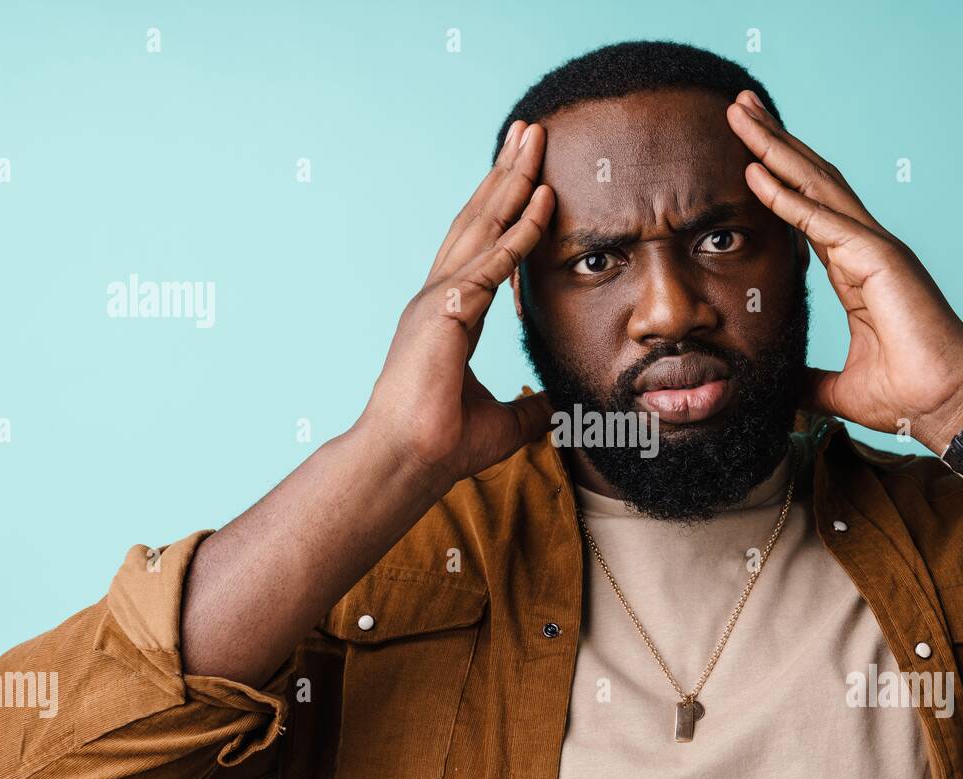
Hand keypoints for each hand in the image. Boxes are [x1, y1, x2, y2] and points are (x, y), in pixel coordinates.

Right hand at [355, 121, 556, 490]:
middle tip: (529, 132)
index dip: (506, 209)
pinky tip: (541, 201)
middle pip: (479, 221)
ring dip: (510, 182)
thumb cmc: (443, 444)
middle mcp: (439, 296)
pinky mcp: (445, 312)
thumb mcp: (503, 422)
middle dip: (505, 174)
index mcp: (448, 314)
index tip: (529, 175)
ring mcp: (437, 299)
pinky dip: (519, 232)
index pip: (484, 249)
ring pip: (482, 227)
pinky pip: (492, 263)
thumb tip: (554, 408)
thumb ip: (527, 406)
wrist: (408, 462)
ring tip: (533, 141)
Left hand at [726, 91, 962, 452]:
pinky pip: (824, 221)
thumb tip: (780, 389)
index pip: (807, 210)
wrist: (949, 409)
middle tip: (738, 107)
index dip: (776, 177)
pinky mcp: (881, 260)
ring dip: (774, 149)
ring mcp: (875, 248)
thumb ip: (809, 382)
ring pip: (816, 185)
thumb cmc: (910, 397)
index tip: (743, 150)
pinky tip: (757, 172)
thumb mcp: (841, 389)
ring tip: (740, 115)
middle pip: (811, 180)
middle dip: (772, 141)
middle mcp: (865, 248)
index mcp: (856, 269)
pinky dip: (788, 196)